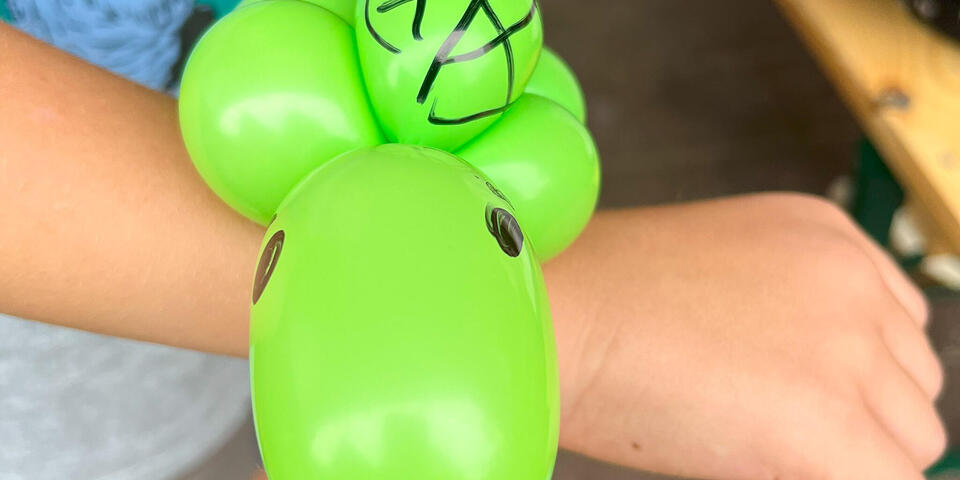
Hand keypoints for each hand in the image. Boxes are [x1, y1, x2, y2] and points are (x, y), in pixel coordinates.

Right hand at [546, 193, 944, 479]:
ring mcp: (846, 347)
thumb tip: (804, 386)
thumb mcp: (711, 275)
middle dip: (855, 418)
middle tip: (766, 426)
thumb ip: (781, 315)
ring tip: (750, 443)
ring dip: (846, 457)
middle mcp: (851, 279)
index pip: (897, 326)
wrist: (547, 313)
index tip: (811, 400)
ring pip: (907, 442)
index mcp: (823, 236)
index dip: (856, 378)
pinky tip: (762, 467)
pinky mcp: (827, 421)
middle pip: (910, 386)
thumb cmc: (592, 299)